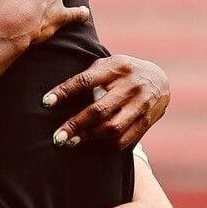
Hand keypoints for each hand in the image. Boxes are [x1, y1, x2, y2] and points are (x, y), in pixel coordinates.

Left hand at [43, 55, 169, 148]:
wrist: (160, 79)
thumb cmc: (122, 71)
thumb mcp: (108, 64)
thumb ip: (89, 76)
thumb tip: (58, 94)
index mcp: (117, 67)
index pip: (86, 80)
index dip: (64, 91)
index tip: (46, 102)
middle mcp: (131, 86)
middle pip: (99, 110)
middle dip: (76, 125)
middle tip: (57, 137)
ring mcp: (141, 104)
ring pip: (112, 127)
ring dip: (89, 137)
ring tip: (71, 142)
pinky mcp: (147, 120)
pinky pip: (125, 138)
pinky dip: (107, 143)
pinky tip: (93, 143)